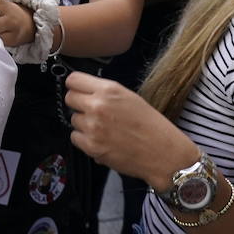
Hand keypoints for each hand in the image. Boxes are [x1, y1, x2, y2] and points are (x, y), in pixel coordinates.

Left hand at [65, 71, 199, 188]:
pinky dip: (85, 140)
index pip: (73, 80)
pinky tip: (101, 140)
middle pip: (69, 98)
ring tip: (103, 128)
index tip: (80, 91)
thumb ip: (104, 92)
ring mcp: (93, 127)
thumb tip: (84, 90)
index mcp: (109, 90)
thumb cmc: (151, 125)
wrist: (164, 153)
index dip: (76, 86)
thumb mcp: (129, 97)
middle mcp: (98, 106)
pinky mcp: (92, 147)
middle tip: (92, 111)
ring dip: (83, 123)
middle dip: (78, 104)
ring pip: (73, 119)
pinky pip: (75, 138)